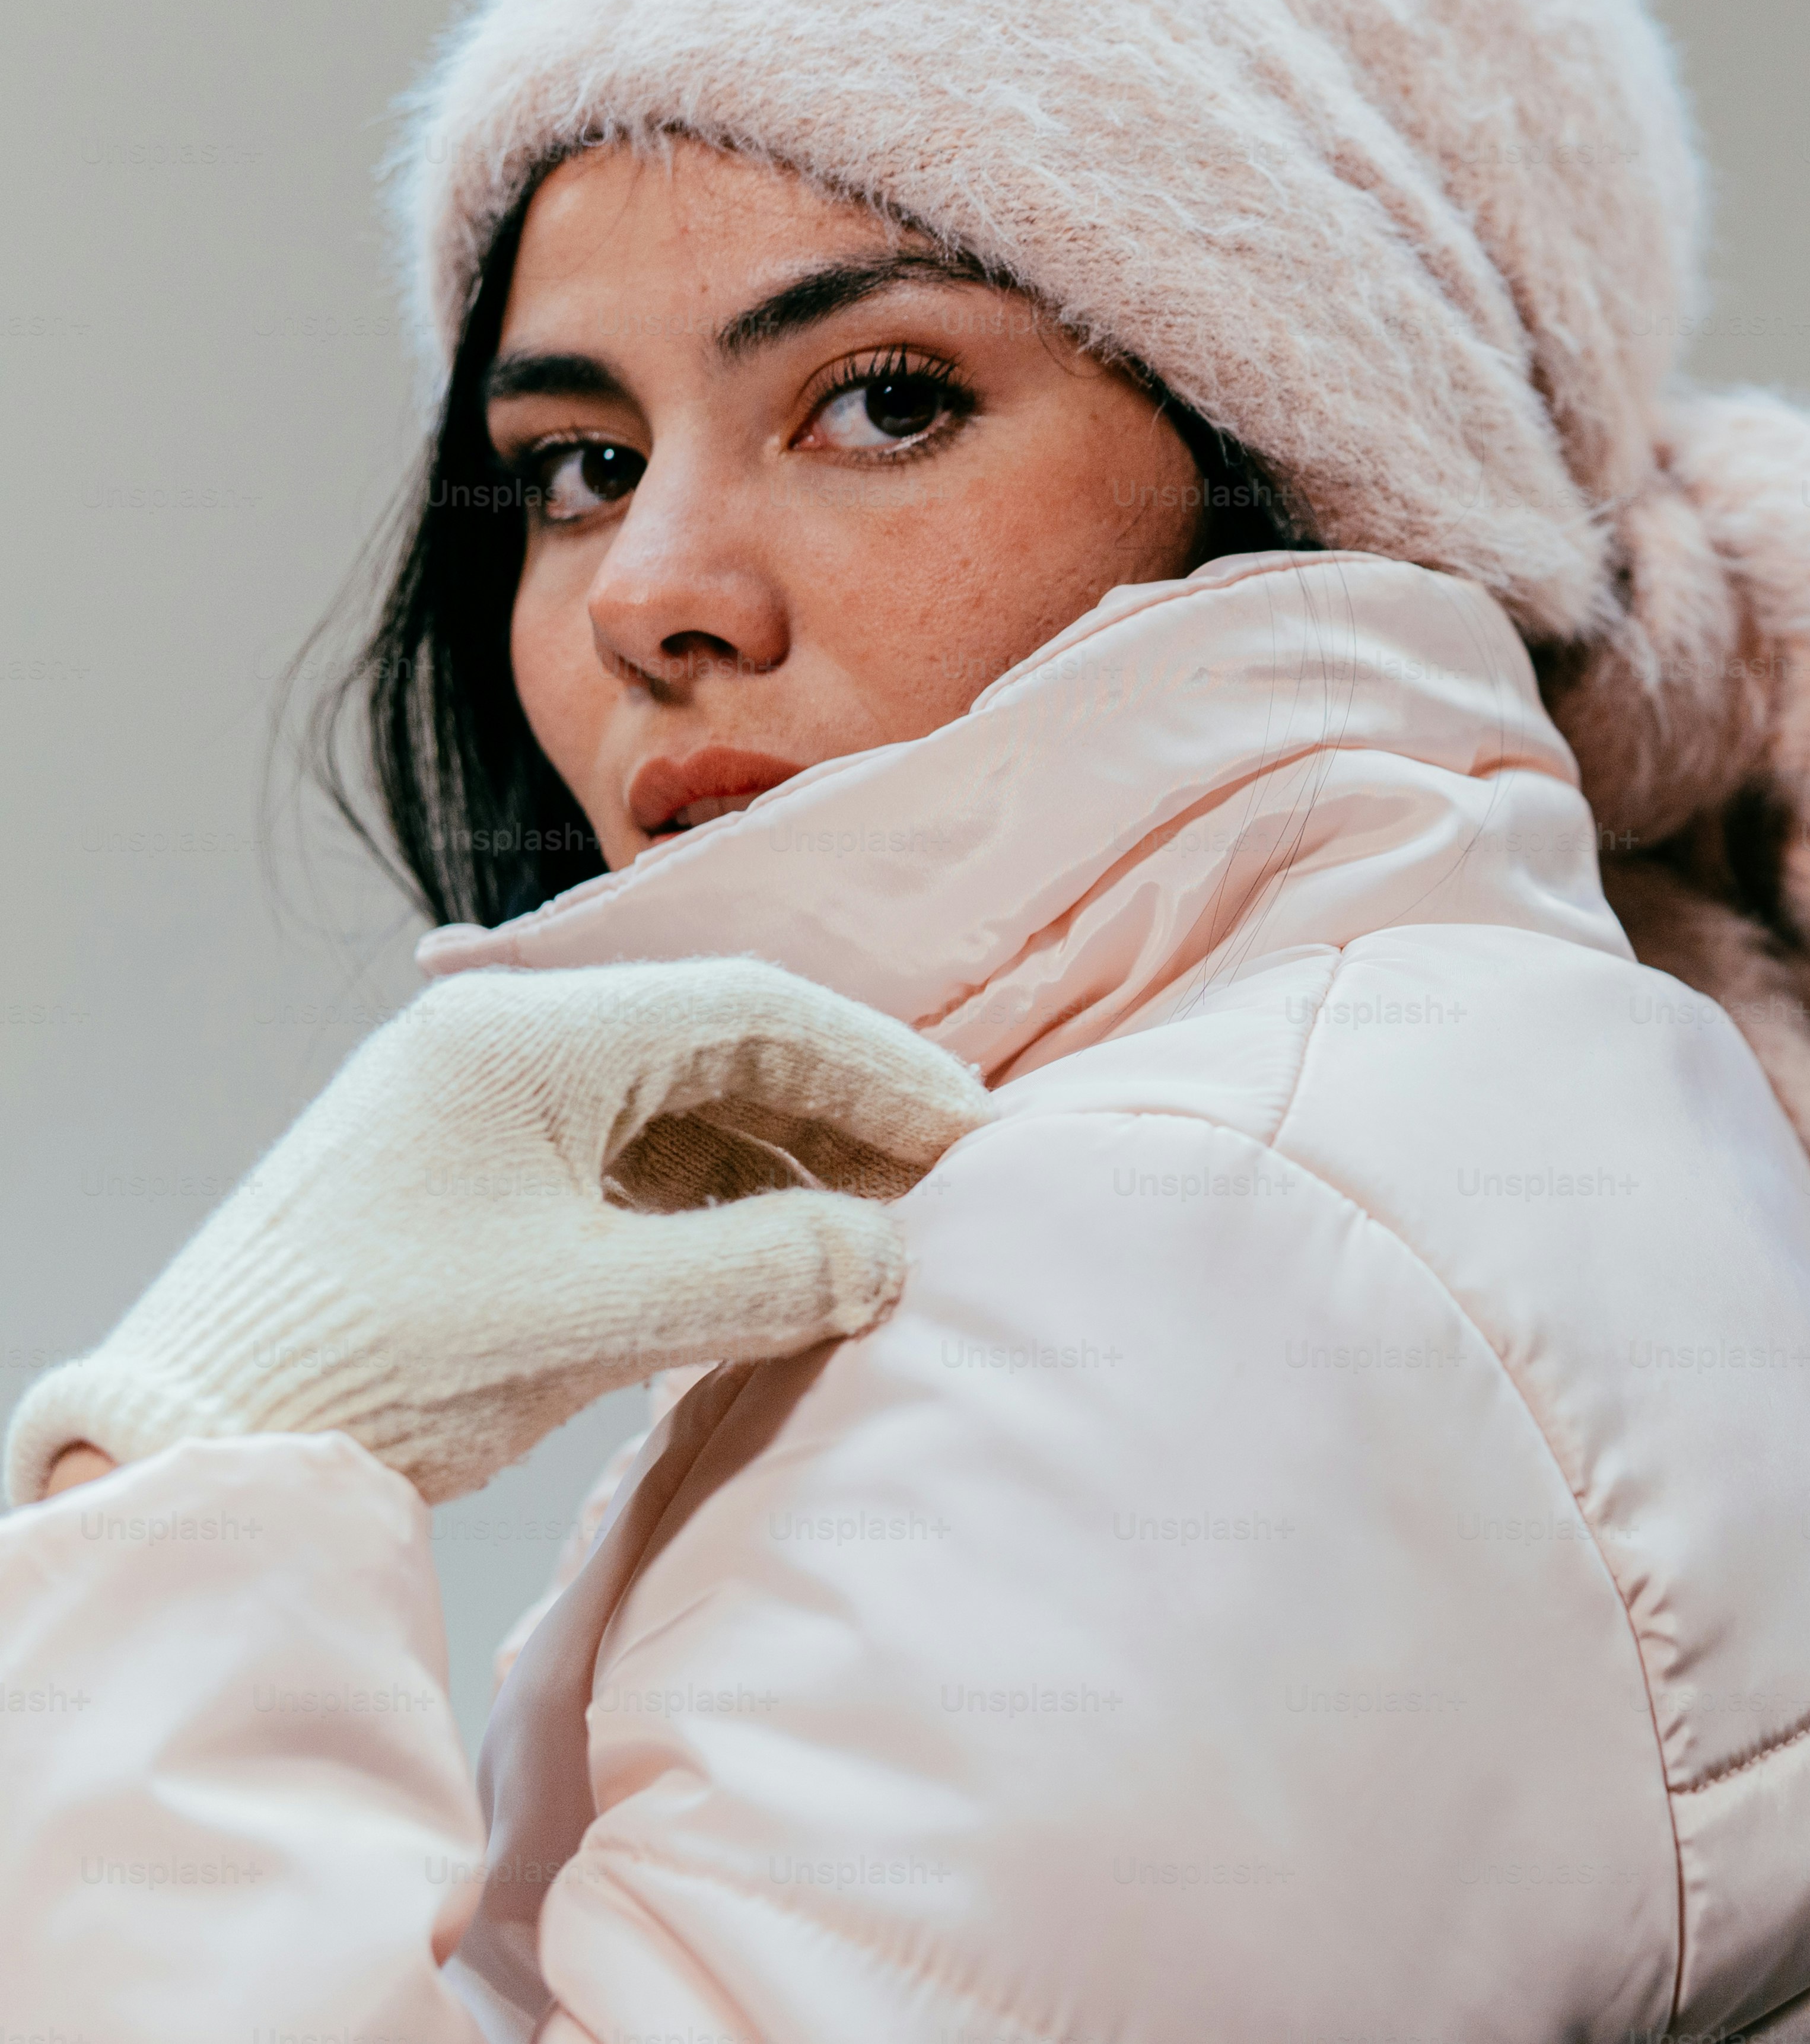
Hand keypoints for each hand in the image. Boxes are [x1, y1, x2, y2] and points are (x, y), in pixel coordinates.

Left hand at [4, 958, 994, 1507]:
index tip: (974, 1133)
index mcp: (528, 1039)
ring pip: (679, 1104)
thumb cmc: (379, 1360)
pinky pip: (628, 1157)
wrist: (195, 1436)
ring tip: (867, 1236)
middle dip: (843, 1116)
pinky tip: (765, 1259)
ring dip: (782, 1164)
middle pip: (723, 1047)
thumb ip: (760, 1272)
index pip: (756, 1013)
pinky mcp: (469, 1174)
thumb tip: (889, 1255)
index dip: (883, 1069)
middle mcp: (503, 1047)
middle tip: (944, 1186)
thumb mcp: (591, 1313)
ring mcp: (480, 1107)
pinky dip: (713, 1199)